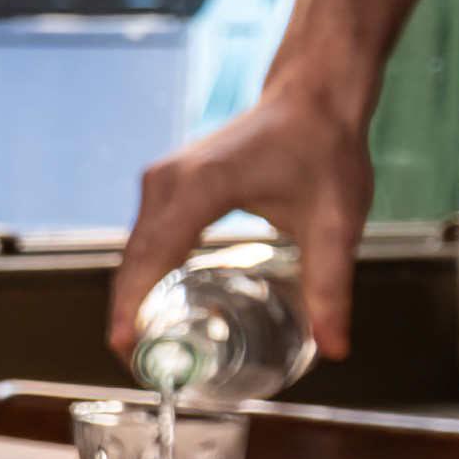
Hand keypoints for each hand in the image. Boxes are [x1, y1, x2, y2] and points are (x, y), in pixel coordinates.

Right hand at [116, 77, 375, 361]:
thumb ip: (330, 287)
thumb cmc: (323, 147)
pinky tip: (155, 299)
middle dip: (129, 310)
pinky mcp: (167, 182)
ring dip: (134, 291)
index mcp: (202, 185)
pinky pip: (145, 234)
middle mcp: (169, 179)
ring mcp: (162, 178)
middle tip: (140, 361)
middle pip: (134, 256)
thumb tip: (335, 346)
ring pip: (135, 247)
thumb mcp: (335, 222)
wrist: (313, 98)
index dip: (133, 303)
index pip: (153, 255)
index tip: (124, 344)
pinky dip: (145, 270)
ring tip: (144, 340)